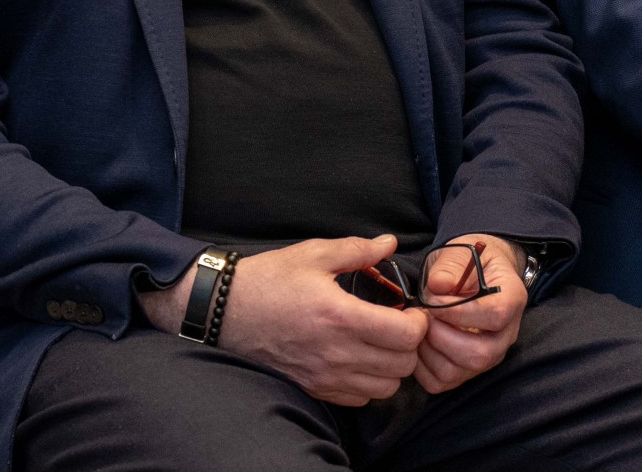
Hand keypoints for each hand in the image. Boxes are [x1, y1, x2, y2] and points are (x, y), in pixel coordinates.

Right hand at [139, 236, 428, 406]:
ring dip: (392, 366)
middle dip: (409, 344)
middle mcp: (336, 353)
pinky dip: (369, 383)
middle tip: (399, 324)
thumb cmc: (269, 279)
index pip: (406, 335)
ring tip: (381, 343)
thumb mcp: (313, 254)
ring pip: (384, 388)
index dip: (418, 322)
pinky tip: (360, 359)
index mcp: (340, 316)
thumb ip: (358, 250)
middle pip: (401, 365)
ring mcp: (324, 376)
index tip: (410, 309)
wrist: (223, 312)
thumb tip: (390, 243)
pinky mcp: (313, 388)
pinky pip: (359, 399)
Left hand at [413, 235, 527, 393]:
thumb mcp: (462, 252)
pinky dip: (422, 367)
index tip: (432, 301)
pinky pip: (442, 383)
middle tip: (423, 316)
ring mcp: (489, 357)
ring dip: (428, 351)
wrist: (476, 275)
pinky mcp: (468, 371)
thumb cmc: (470, 262)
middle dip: (441, 336)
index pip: (495, 315)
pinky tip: (419, 342)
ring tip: (419, 327)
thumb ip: (450, 266)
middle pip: (480, 354)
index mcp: (512, 299)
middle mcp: (506, 335)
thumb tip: (438, 286)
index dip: (458, 312)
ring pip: (458, 372)